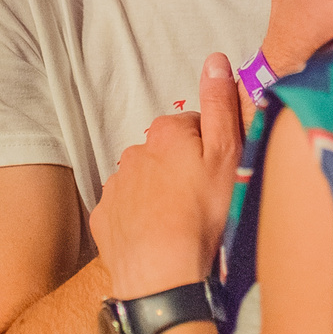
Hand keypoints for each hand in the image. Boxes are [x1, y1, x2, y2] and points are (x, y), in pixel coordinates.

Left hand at [91, 55, 246, 299]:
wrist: (164, 274)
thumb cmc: (203, 215)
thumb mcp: (226, 153)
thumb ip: (222, 104)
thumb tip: (216, 60)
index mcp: (166, 134)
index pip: (195, 127)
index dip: (212, 148)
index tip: (221, 172)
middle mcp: (134, 153)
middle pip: (167, 154)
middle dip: (184, 170)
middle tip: (206, 200)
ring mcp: (116, 186)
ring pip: (146, 181)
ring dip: (162, 194)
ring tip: (183, 222)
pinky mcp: (106, 217)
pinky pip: (127, 210)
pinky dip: (142, 219)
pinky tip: (160, 236)